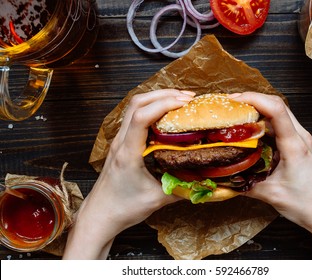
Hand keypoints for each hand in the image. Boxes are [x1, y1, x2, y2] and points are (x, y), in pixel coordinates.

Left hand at [63, 89, 194, 258]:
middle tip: (188, 97)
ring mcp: (119, 141)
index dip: (163, 104)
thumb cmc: (124, 208)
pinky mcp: (121, 143)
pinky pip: (134, 116)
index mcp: (128, 153)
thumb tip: (207, 180)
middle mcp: (121, 142)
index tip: (185, 103)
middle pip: (137, 103)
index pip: (141, 117)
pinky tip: (165, 114)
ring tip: (179, 99)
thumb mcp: (157, 200)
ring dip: (156, 98)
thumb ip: (183, 188)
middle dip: (164, 94)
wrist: (101, 214)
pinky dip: (151, 108)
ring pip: (134, 106)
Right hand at [231, 92, 311, 258]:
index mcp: (295, 145)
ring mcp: (301, 140)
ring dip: (259, 110)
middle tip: (231, 105)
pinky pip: (281, 126)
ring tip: (238, 114)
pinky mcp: (299, 146)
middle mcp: (300, 137)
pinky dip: (265, 123)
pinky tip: (251, 131)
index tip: (234, 100)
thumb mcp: (269, 194)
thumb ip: (244, 183)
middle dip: (253, 100)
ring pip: (279, 114)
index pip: (276, 109)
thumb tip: (223, 176)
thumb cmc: (306, 204)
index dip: (254, 99)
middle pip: (277, 105)